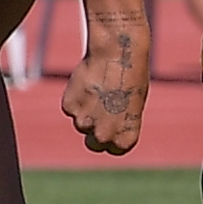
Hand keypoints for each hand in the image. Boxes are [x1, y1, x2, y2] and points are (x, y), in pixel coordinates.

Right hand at [62, 20, 144, 154]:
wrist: (117, 55)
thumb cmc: (131, 78)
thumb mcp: (133, 106)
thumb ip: (120, 124)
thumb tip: (107, 131)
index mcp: (124, 140)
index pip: (113, 149)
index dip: (112, 135)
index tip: (113, 122)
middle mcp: (104, 136)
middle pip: (93, 143)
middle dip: (95, 129)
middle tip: (101, 108)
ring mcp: (84, 122)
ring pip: (81, 122)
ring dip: (86, 110)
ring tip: (99, 89)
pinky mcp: (69, 107)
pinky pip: (71, 107)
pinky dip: (76, 97)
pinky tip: (88, 83)